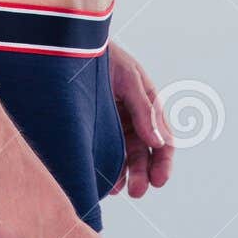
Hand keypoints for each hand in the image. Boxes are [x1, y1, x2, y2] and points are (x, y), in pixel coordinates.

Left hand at [107, 42, 174, 198]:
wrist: (74, 46)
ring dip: (126, 176)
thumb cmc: (106, 56)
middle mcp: (134, 119)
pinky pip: (105, 153)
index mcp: (149, 106)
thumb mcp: (129, 79)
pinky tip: (105, 181)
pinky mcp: (95, 128)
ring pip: (125, 158)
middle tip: (138, 192)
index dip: (164, 162)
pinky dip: (107, 169)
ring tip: (118, 189)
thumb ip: (144, 110)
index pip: (163, 140)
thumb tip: (159, 142)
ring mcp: (114, 125)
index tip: (159, 180)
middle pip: (144, 154)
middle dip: (144, 174)